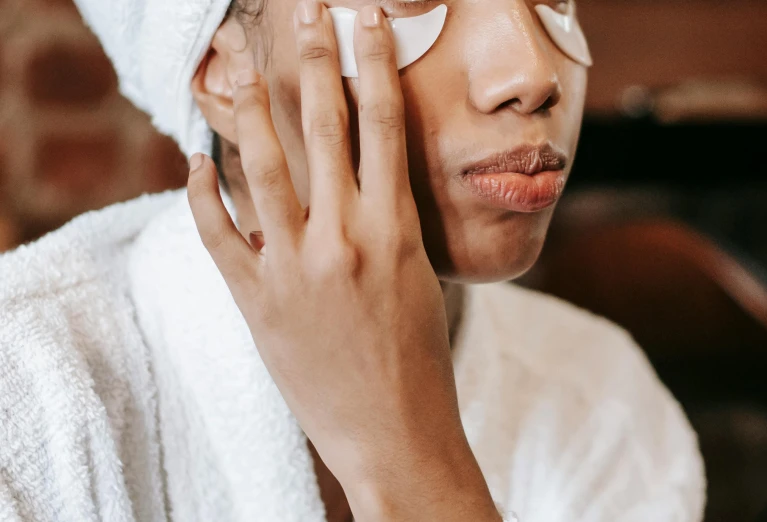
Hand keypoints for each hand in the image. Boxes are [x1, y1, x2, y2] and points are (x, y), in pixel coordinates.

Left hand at [186, 2, 498, 519]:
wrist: (395, 432)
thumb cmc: (418, 359)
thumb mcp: (418, 278)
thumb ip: (386, 224)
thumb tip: (358, 181)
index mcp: (395, 229)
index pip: (384, 124)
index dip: (373, 63)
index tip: (364, 21)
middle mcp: (344, 237)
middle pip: (325, 126)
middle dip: (314, 59)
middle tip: (305, 13)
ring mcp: (295, 268)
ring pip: (262, 166)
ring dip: (246, 107)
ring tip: (235, 62)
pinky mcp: (257, 302)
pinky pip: (217, 233)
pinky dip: (201, 191)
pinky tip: (193, 155)